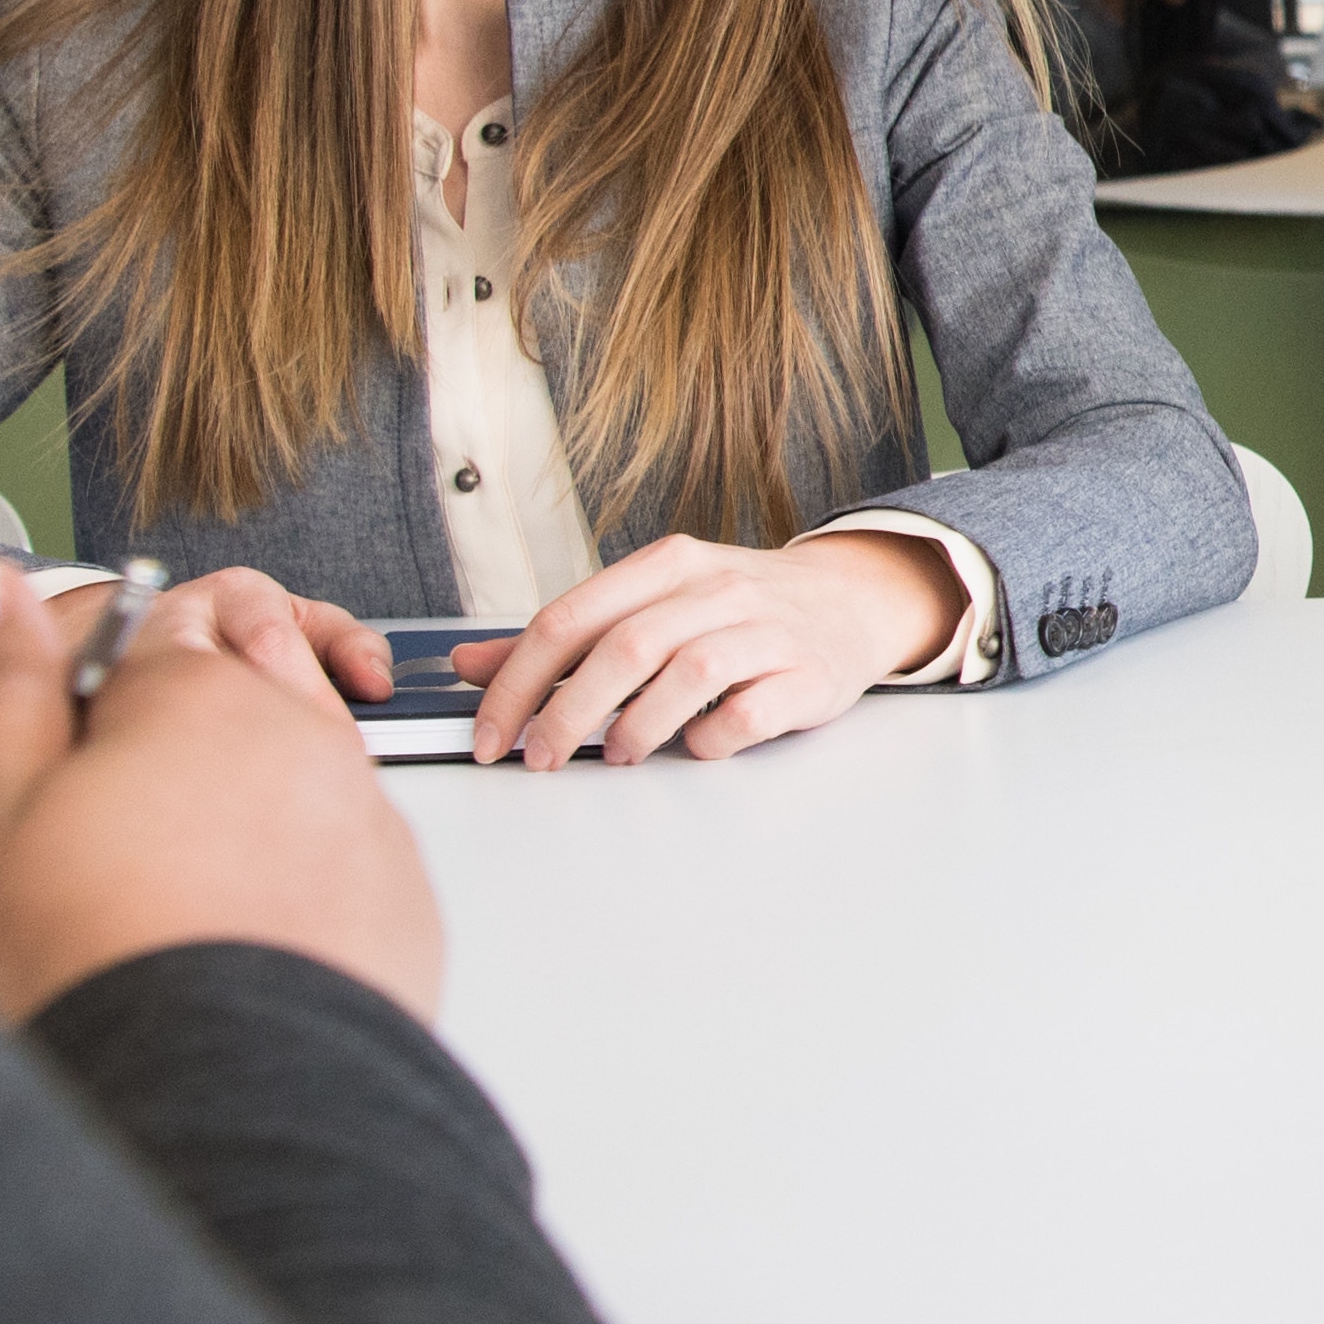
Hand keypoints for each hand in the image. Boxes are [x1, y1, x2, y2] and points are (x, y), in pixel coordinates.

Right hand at [0, 558, 444, 1026]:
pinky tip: (226, 940)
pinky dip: (288, 882)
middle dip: (178, 740)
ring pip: (294, 777)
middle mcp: (306, 743)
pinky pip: (336, 861)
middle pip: (242, 695)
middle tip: (103, 835)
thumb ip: (2, 680)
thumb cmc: (87, 969)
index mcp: (203, 697)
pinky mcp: (397, 905)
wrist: (212, 1118)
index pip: (161, 625)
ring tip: (158, 897)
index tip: (67, 744)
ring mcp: (365, 824)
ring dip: (236, 810)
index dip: (104, 680)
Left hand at [457, 528, 964, 767]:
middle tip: (541, 758)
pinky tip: (696, 748)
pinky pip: (748, 713)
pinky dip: (710, 741)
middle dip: (567, 714)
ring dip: (637, 729)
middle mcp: (717, 589)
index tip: (491, 732)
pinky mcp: (808, 675)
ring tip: (620, 755)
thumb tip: (469, 663)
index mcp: (668, 565)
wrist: (853, 599)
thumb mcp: (651, 603)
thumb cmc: (740, 609)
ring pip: (687, 676)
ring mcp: (768, 630)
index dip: (517, 681)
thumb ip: (565, 637)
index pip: (570, 617)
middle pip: (624, 647)